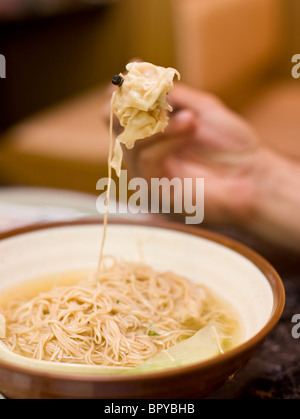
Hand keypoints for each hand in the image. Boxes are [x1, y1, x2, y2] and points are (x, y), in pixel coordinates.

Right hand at [125, 83, 262, 224]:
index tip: (138, 72)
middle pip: (111, 119)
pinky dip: (165, 138)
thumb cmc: (230, 144)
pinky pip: (145, 158)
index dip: (124, 87)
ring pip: (129, 137)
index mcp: (152, 128)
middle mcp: (143, 148)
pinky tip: (188, 128)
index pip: (119, 105)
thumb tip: (135, 64)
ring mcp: (146, 169)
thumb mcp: (200, 107)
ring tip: (190, 120)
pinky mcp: (153, 188)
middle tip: (154, 97)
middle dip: (129, 102)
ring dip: (159, 122)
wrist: (251, 176)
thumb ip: (168, 91)